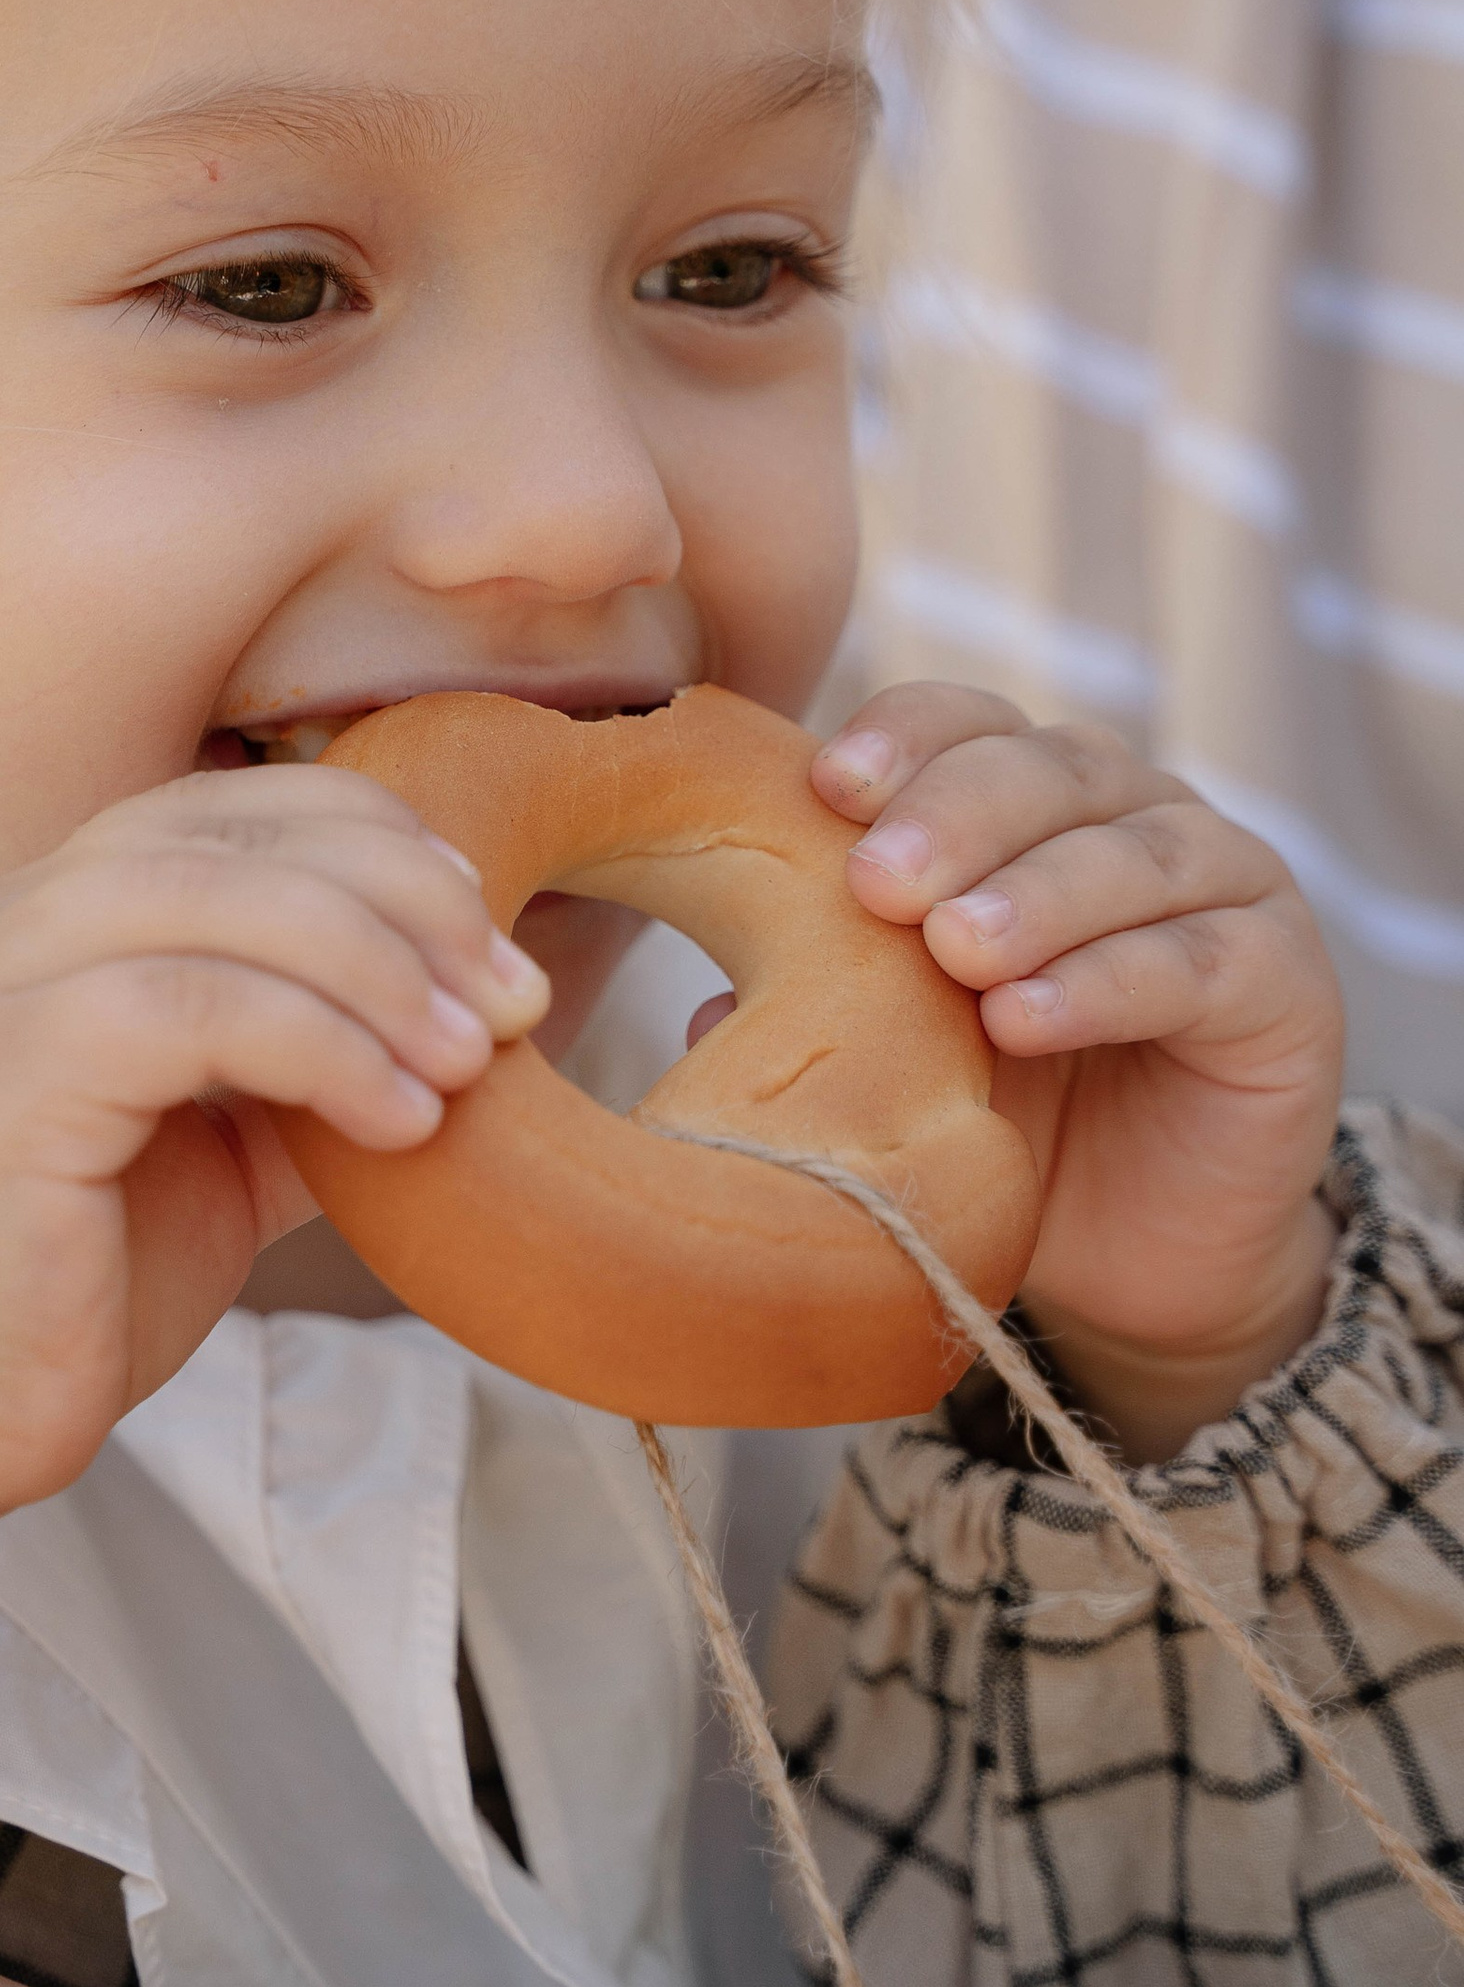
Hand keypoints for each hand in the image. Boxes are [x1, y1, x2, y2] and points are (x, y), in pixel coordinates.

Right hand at [0, 767, 543, 1890]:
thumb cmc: (60, 1295)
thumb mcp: (216, 1154)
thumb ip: (308, 1070)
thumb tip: (478, 1027)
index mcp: (42, 918)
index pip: (229, 807)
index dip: (378, 843)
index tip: (487, 939)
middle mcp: (1, 922)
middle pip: (237, 831)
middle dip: (406, 898)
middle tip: (512, 998)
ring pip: (222, 900)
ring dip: (380, 971)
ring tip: (475, 1062)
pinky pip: (194, 1011)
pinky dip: (323, 1051)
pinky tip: (400, 1121)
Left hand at [812, 688, 1344, 1455]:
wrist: (1133, 1260)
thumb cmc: (997, 1129)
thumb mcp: (895, 1064)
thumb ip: (819, 1017)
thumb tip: (700, 1014)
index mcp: (1030, 808)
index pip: (970, 726)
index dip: (904, 740)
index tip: (824, 786)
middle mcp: (1133, 819)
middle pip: (1050, 770)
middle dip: (956, 815)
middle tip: (877, 879)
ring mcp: (1224, 888)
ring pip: (1131, 853)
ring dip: (1035, 894)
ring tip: (955, 951)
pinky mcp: (1286, 981)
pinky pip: (1197, 962)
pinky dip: (1109, 982)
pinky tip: (1027, 1017)